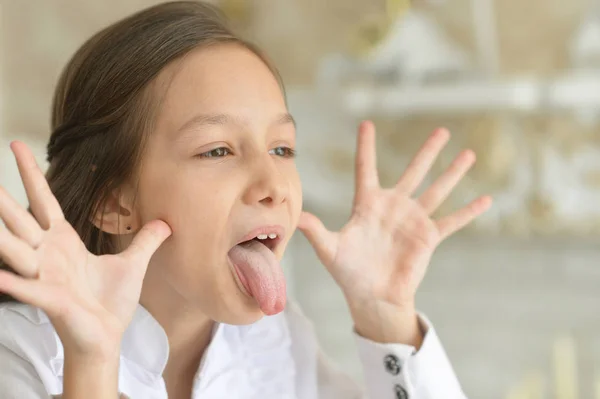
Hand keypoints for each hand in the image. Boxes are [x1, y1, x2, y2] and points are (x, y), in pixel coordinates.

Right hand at [0, 141, 171, 356]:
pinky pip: (28, 289)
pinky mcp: (50, 299)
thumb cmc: (111, 302)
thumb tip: (167, 222)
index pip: (43, 200)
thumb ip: (145, 241)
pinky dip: (14, 283)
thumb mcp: (133, 265)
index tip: (17, 145)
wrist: (107, 337)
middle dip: (2, 198)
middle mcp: (47, 254)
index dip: (31, 173)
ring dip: (0, 235)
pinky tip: (0, 277)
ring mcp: (44, 276)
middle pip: (19, 218)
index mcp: (63, 241)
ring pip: (14, 248)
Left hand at [298, 122, 491, 343]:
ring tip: (468, 154)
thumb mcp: (330, 250)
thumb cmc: (348, 272)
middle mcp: (393, 207)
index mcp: (367, 205)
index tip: (367, 123)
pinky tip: (486, 199)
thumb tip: (298, 217)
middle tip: (441, 131)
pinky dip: (468, 212)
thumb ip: (316, 231)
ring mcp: (412, 220)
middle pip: (413, 172)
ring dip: (453, 173)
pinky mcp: (427, 238)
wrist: (371, 297)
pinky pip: (452, 222)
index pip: (366, 169)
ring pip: (437, 190)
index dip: (366, 147)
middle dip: (427, 152)